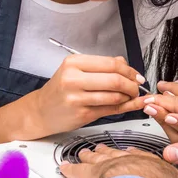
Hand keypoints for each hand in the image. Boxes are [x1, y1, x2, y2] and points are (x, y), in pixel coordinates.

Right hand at [23, 56, 146, 137]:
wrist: (41, 111)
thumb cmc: (60, 90)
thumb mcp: (75, 71)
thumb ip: (101, 66)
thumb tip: (125, 63)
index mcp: (74, 63)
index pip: (110, 63)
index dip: (128, 70)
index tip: (136, 75)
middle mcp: (73, 79)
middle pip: (114, 79)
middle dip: (132, 84)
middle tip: (137, 87)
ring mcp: (77, 98)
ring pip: (114, 96)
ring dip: (129, 97)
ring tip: (131, 96)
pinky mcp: (82, 114)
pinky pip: (110, 110)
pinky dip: (125, 107)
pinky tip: (131, 104)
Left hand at [60, 144, 177, 177]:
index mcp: (147, 160)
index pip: (139, 153)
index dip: (134, 153)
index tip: (131, 152)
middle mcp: (125, 159)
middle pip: (115, 151)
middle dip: (109, 150)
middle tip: (103, 148)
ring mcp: (107, 165)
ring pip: (96, 157)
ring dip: (90, 155)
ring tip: (85, 153)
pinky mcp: (91, 176)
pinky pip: (76, 170)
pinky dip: (69, 168)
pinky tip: (64, 167)